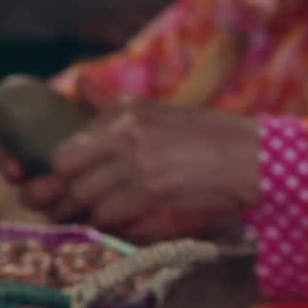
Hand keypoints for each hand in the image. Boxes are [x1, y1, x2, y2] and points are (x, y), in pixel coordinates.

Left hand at [18, 101, 260, 242]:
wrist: (252, 160)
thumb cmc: (214, 137)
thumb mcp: (160, 112)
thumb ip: (112, 105)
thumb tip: (80, 84)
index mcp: (126, 113)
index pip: (68, 147)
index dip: (55, 171)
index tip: (54, 183)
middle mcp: (125, 136)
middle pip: (66, 172)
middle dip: (55, 196)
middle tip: (55, 208)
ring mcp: (137, 164)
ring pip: (84, 198)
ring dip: (81, 213)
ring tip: (82, 219)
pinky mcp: (151, 192)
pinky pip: (110, 215)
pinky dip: (108, 223)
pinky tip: (115, 223)